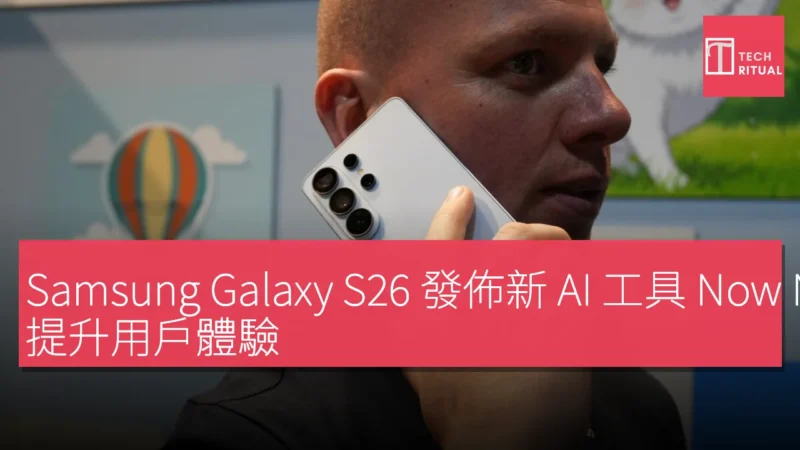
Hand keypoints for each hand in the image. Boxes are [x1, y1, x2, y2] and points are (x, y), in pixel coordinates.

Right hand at [410, 186, 587, 449]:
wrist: (506, 446)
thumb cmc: (459, 411)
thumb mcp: (419, 369)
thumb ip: (410, 326)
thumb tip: (404, 298)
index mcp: (447, 304)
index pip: (443, 242)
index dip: (451, 214)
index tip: (461, 197)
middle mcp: (490, 298)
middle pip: (517, 239)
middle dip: (534, 234)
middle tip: (544, 239)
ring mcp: (536, 308)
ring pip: (560, 261)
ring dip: (564, 264)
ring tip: (566, 278)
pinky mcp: (571, 327)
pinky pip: (583, 293)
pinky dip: (584, 297)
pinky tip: (580, 314)